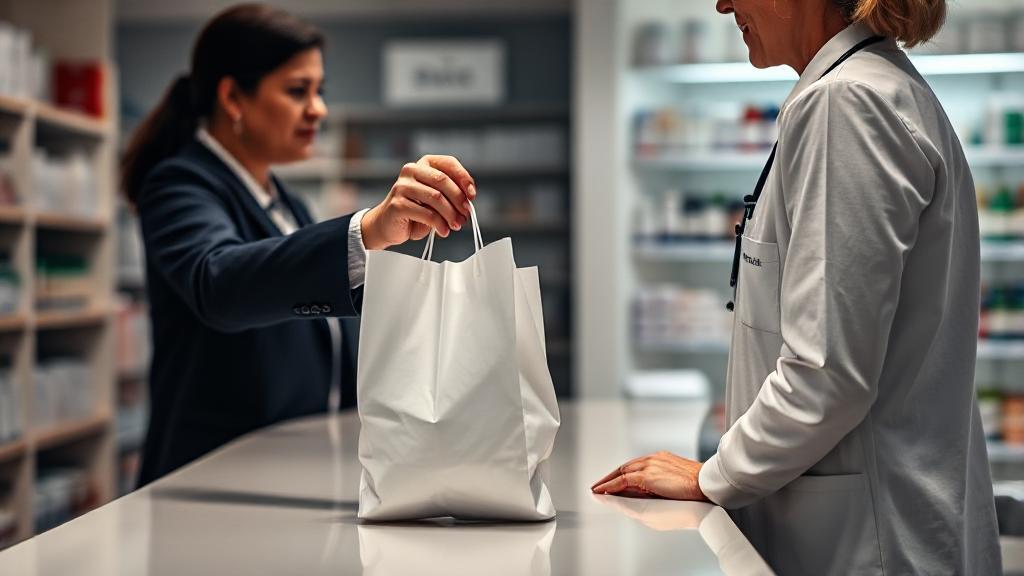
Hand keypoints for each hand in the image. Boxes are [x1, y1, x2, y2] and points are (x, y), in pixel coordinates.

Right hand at [360, 155, 476, 249]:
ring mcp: (402, 186)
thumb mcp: (436, 199)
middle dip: (459, 199)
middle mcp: (411, 170)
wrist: (388, 225)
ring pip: (436, 197)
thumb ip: (449, 194)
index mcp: (423, 164)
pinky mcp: (398, 204)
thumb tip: (468, 200)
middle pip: (442, 180)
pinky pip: (427, 214)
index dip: (464, 178)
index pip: (448, 163)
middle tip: (466, 214)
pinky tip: (444, 231)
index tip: (472, 195)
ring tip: (457, 225)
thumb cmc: (415, 211)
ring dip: (451, 214)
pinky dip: (440, 224)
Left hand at [591, 451, 709, 501]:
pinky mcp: (647, 476)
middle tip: (599, 485)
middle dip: (611, 477)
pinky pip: (622, 481)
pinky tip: (603, 492)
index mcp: (661, 459)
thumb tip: (653, 491)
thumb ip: (664, 481)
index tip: (615, 481)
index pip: (636, 466)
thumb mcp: (678, 480)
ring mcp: (649, 466)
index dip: (623, 474)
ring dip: (607, 482)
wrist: (708, 483)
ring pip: (621, 473)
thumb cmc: (700, 486)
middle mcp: (653, 459)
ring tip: (596, 490)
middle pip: (625, 467)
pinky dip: (611, 486)